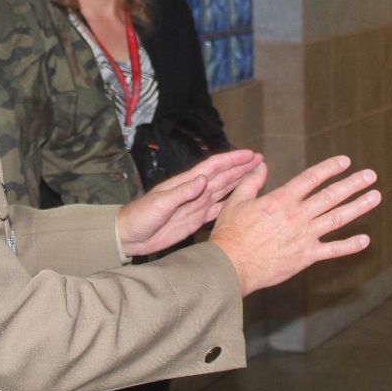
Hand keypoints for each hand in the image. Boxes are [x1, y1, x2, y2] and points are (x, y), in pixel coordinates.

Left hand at [116, 149, 262, 256]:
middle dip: (241, 167)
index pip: (213, 167)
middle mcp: (194, 191)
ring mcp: (196, 205)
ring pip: (223, 190)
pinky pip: (218, 210)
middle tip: (261, 160)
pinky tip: (242, 201)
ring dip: (239, 181)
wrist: (130, 236)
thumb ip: (182, 192)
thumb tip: (203, 179)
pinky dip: (231, 203)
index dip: (232, 160)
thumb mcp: (160, 203)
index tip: (250, 154)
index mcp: (186, 182)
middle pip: (223, 176)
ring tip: (257, 175)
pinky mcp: (195, 220)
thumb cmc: (141, 216)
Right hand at [210, 156, 379, 296]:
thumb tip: (261, 165)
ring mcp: (304, 236)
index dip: (330, 168)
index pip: (311, 178)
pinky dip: (350, 245)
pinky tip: (365, 240)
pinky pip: (333, 250)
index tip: (345, 161)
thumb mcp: (236, 201)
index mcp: (281, 200)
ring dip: (359, 207)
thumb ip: (251, 182)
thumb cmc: (230, 234)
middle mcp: (297, 216)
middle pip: (331, 196)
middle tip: (371, 175)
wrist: (231, 265)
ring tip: (376, 197)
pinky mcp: (306, 257)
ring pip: (337, 218)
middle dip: (353, 184)